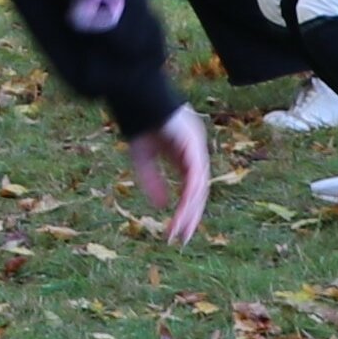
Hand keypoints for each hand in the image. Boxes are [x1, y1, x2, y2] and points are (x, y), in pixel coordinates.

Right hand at [128, 109, 211, 242]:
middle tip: (182, 239)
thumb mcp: (142, 159)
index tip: (175, 232)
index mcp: (185, 156)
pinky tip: (182, 209)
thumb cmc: (140, 124)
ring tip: (181, 230)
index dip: (184, 210)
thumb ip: (152, 181)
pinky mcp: (194, 144)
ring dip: (190, 210)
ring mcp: (197, 148)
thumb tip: (162, 206)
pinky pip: (196, 175)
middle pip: (198, 192)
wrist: (138, 99)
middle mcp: (195, 154)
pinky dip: (190, 194)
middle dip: (190, 217)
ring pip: (199, 187)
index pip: (190, 188)